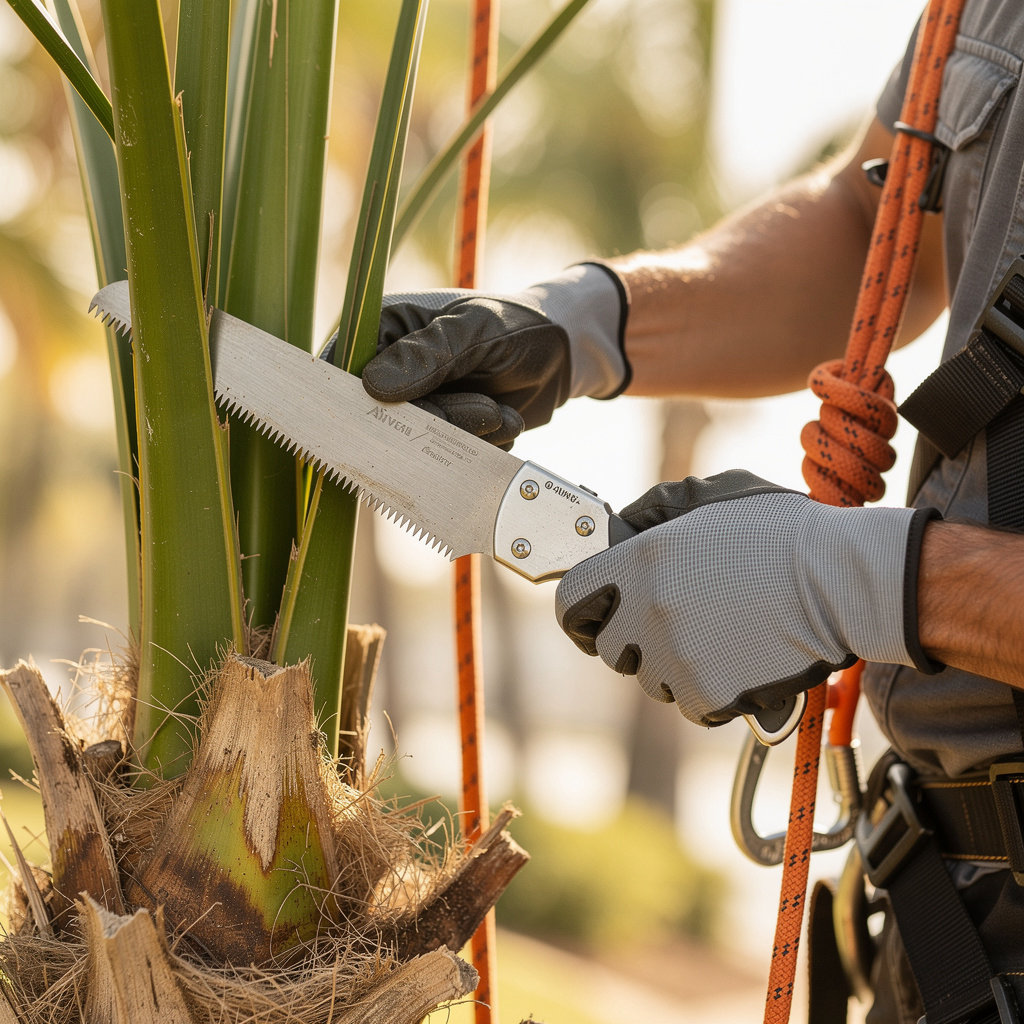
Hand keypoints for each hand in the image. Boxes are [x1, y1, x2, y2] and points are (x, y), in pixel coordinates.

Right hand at [359, 263, 629, 448]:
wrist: (559, 355)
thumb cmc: (516, 325)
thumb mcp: (474, 330)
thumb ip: (428, 354)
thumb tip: (372, 386)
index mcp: (382, 330)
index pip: (342, 374)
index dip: (357, 405)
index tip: (389, 423)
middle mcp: (389, 371)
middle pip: (383, 420)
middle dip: (438, 423)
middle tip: (487, 409)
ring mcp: (415, 406)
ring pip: (416, 446)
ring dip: (465, 436)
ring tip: (499, 410)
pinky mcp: (440, 434)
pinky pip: (445, 459)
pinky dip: (478, 447)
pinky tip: (502, 420)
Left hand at [554, 470, 939, 726]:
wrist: (841, 579)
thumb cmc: (782, 532)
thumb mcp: (711, 496)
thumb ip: (655, 512)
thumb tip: (621, 529)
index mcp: (641, 560)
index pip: (570, 599)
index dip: (579, 608)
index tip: (591, 614)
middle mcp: (649, 610)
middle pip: (610, 647)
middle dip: (633, 639)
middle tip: (674, 623)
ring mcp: (676, 656)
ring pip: (651, 678)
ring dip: (674, 665)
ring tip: (719, 634)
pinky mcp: (708, 694)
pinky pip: (690, 704)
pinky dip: (710, 692)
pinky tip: (739, 660)